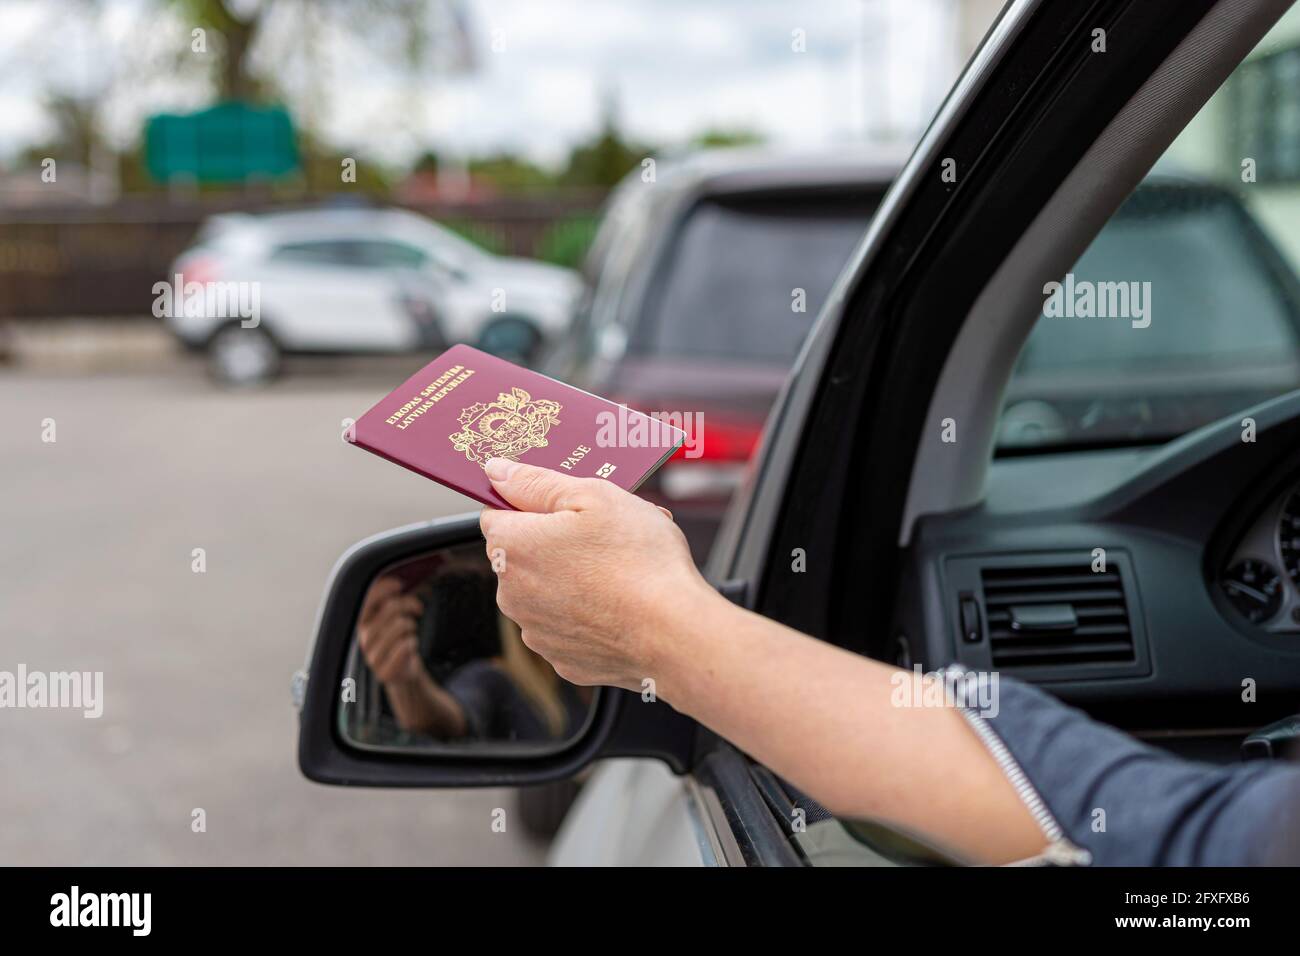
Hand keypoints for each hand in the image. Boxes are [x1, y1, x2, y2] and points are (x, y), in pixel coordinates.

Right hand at [357, 577, 424, 686]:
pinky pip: (405, 646)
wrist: (402, 674)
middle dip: (408, 603)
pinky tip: (410, 645)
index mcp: (362, 624)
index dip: (382, 589)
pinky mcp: (384, 672)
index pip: (366, 601)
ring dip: (411, 625)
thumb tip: (395, 583)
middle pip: (390, 608)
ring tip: (410, 630)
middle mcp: (364, 640)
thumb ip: (388, 601)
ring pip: (400, 625)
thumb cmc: (397, 640)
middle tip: (416, 608)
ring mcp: (372, 657)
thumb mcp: (390, 618)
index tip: (398, 585)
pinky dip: (412, 642)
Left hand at [478, 458, 717, 690]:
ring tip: (619, 571)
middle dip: (557, 541)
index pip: (498, 512)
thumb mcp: (592, 496)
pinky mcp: (563, 658)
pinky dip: (586, 613)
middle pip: (525, 553)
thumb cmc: (640, 564)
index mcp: (512, 547)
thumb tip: (497, 472)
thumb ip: (536, 482)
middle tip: (604, 536)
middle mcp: (513, 593)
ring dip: (572, 577)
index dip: (532, 503)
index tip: (564, 505)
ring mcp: (537, 631)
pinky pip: (568, 624)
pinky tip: (619, 604)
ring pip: (547, 590)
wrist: (674, 635)